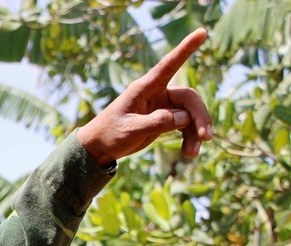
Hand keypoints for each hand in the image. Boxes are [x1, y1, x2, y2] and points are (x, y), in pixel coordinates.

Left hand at [77, 28, 212, 165]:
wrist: (99, 148)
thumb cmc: (110, 134)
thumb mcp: (131, 129)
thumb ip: (158, 122)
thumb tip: (184, 117)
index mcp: (145, 88)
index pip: (169, 65)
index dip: (186, 49)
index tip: (202, 32)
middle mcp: (157, 93)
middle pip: (188, 99)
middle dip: (199, 117)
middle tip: (206, 137)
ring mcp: (163, 106)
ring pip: (190, 114)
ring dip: (195, 132)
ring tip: (191, 154)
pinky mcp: (165, 119)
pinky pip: (185, 125)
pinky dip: (189, 137)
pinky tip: (188, 153)